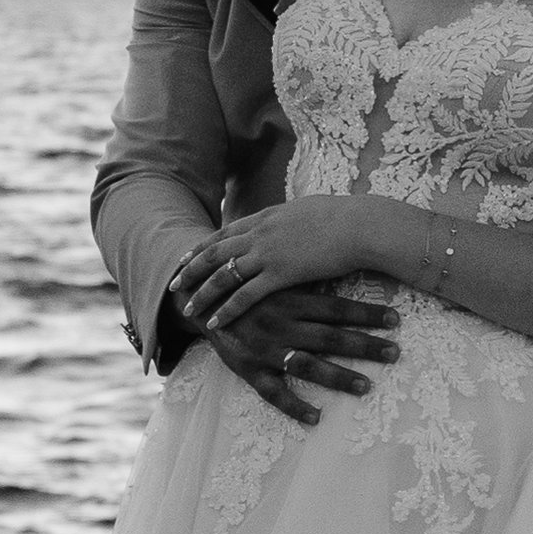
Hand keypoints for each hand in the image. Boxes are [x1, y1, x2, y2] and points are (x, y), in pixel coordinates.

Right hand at [171, 269, 395, 425]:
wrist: (199, 299)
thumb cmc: (247, 286)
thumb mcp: (276, 274)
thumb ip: (308, 275)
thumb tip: (350, 261)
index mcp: (289, 298)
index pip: (336, 307)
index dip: (366, 314)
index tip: (396, 319)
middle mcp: (280, 324)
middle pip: (329, 337)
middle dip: (364, 345)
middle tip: (396, 353)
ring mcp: (264, 349)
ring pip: (306, 365)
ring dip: (338, 377)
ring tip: (366, 387)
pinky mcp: (248, 369)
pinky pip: (273, 392)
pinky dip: (294, 406)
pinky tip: (316, 419)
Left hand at [175, 198, 392, 340]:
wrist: (358, 225)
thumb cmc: (343, 218)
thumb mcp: (306, 212)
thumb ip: (288, 221)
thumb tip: (286, 221)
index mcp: (265, 218)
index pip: (224, 233)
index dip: (202, 247)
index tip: (186, 258)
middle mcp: (259, 233)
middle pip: (214, 253)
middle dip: (191, 271)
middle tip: (174, 285)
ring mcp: (267, 253)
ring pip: (223, 275)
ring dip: (202, 293)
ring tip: (187, 309)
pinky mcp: (280, 273)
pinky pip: (245, 295)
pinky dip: (227, 309)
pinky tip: (214, 321)